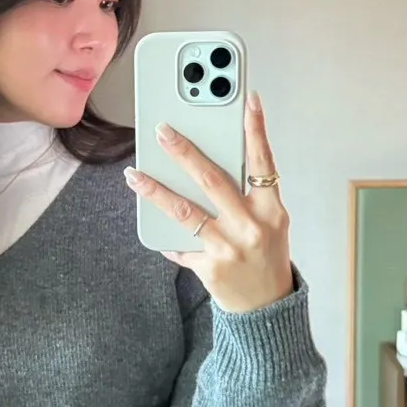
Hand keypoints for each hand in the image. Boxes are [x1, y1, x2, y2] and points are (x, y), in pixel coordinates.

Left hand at [125, 90, 292, 313]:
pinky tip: (151, 223)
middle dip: (184, 152)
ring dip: (155, 190)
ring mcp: (228, 248)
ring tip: (134, 174)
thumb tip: (212, 160)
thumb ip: (250, 194)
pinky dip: (165, 234)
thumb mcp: (270, 222)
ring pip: (185, 211)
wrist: (267, 308)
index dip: (256, 129)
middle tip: (162, 130)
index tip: (247, 99)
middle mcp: (250, 226)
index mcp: (271, 210)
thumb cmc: (266, 256)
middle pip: (212, 180)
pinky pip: (179, 244)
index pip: (263, 161)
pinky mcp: (208, 267)